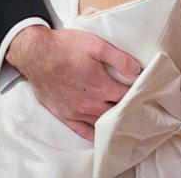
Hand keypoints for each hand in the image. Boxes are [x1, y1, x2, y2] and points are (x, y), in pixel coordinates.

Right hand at [7, 25, 142, 139]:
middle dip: (127, 109)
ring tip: (123, 118)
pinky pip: (83, 131)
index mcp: (101, 87)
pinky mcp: (64, 116)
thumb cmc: (66, 47)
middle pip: (116, 113)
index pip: (127, 97)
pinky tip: (102, 132)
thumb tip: (138, 71)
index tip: (144, 93)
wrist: (36, 55)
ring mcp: (76, 112)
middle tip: (137, 106)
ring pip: (101, 123)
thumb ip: (120, 59)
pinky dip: (95, 134)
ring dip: (113, 121)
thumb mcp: (97, 45)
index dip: (137, 95)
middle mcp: (90, 104)